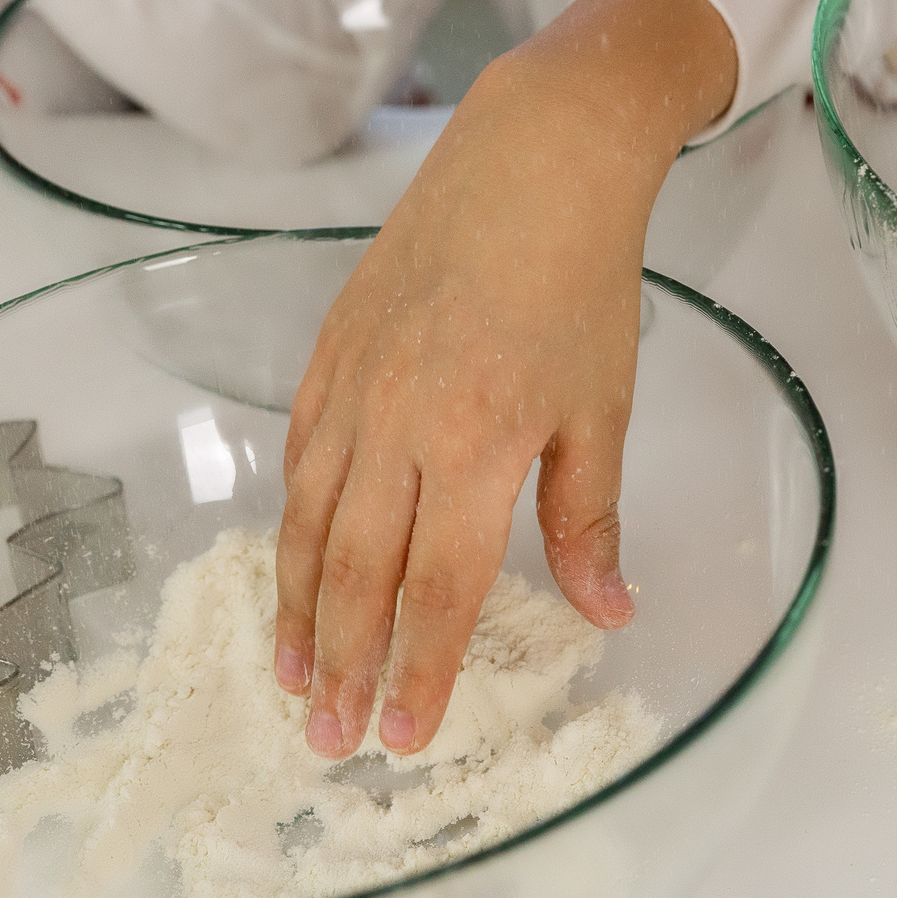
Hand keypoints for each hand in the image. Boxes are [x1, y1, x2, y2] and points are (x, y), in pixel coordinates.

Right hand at [275, 0, 734, 757]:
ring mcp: (353, 385)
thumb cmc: (582, 282)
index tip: (406, 732)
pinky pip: (297, 459)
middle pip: (360, 570)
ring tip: (295, 678)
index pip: (439, 586)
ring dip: (299, 608)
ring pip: (310, 522)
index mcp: (477, 440)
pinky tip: (292, 568)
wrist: (533, 159)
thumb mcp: (604, 407)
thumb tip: (607, 612)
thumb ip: (589, 517)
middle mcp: (400, 422)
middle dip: (346, 663)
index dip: (421, 667)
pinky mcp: (328, 353)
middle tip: (332, 738)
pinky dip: (289, 526)